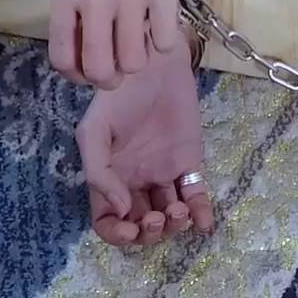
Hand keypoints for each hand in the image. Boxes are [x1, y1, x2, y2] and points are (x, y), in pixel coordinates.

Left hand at [48, 0, 183, 88]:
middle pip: (100, 71)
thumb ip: (73, 22)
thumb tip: (87, 68)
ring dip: (138, 59)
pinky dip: (163, 40)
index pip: (63, 61)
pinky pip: (164, 43)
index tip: (90, 72)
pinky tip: (159, 22)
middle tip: (119, 66)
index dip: (78, 77)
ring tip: (140, 38)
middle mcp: (94, 1)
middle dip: (111, 79)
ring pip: (134, 63)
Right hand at [75, 39, 214, 246]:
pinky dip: (202, 214)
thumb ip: (100, 173)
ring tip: (179, 210)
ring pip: (170, 215)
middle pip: (141, 225)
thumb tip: (123, 210)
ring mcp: (164, 172)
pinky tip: (203, 221)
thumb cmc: (117, 95)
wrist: (151, 62)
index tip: (130, 228)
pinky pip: (196, 195)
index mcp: (109, 177)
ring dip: (175, 226)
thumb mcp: (94, 131)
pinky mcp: (190, 161)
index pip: (107, 221)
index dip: (117, 235)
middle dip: (150, 233)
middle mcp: (136, 180)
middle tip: (158, 218)